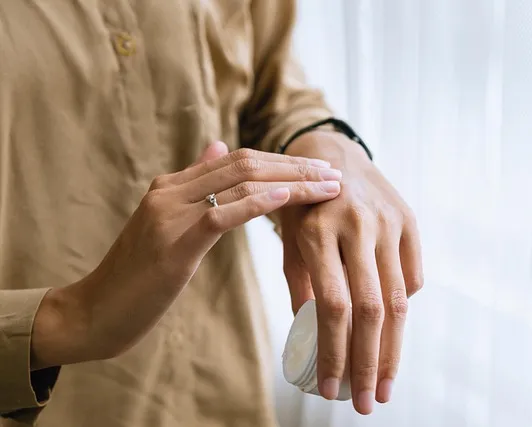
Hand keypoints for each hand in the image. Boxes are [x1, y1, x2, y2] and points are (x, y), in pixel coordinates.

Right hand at [31, 143, 342, 368]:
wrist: (94, 313)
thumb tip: (219, 149)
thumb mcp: (168, 225)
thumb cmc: (137, 275)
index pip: (237, 160)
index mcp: (172, 185)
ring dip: (290, 183)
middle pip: (245, 164)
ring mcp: (169, 213)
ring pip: (239, 182)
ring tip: (328, 188)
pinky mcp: (173, 243)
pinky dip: (258, 203)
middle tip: (335, 175)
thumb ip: (194, 186)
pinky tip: (287, 199)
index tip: (318, 171)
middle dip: (295, 167)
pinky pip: (221, 214)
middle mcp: (170, 190)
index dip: (282, 162)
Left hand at [280, 132, 422, 414]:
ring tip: (384, 386)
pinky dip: (401, 309)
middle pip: (370, 310)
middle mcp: (357, 226)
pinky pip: (412, 278)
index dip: (333, 353)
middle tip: (365, 403)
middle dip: (368, 364)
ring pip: (397, 300)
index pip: (331, 306)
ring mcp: (388, 222)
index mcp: (317, 231)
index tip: (329, 389)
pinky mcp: (409, 221)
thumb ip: (301, 286)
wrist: (332, 154)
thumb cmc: (301, 205)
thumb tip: (311, 339)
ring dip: (393, 350)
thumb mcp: (289, 240)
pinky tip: (390, 333)